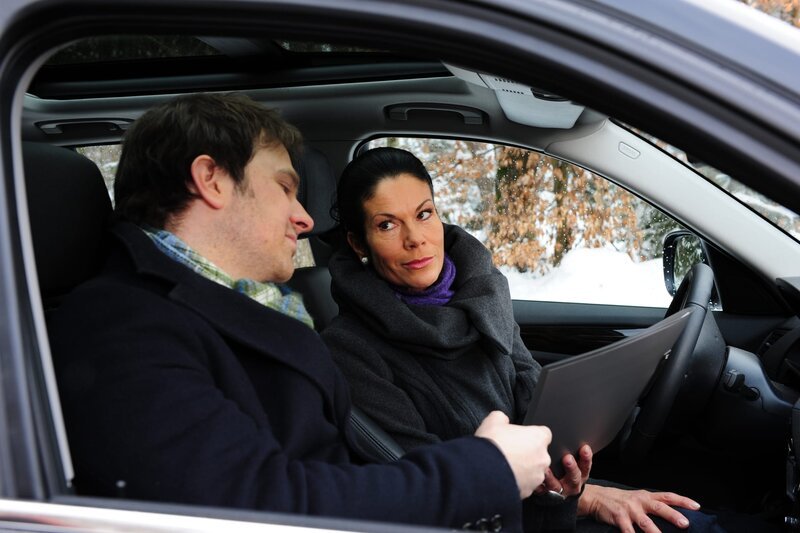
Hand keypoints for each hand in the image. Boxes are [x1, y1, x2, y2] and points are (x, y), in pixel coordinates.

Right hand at [475, 411, 550, 498]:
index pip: (544, 433)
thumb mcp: (493, 420)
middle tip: (510, 451)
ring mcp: (537, 476)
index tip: (521, 437)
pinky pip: (525, 484)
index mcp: (538, 438)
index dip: (531, 434)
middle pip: (539, 454)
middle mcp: (542, 458)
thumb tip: (503, 420)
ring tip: (506, 465)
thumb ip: (503, 417)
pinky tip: (504, 476)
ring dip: (524, 468)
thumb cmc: (491, 445)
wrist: (482, 471)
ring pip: (533, 471)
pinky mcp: (529, 491)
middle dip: (528, 453)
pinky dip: (517, 481)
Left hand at [534, 444, 591, 497]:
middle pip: (574, 476)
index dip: (586, 457)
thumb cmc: (569, 471)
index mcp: (581, 474)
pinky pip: (543, 492)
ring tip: (546, 470)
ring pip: (557, 486)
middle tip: (567, 458)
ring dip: (551, 477)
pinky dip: (539, 487)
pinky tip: (536, 482)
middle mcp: (573, 483)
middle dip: (572, 467)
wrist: (566, 492)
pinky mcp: (549, 496)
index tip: (584, 447)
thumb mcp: (577, 463)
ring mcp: (561, 490)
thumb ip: (573, 450)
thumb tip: (567, 430)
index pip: (586, 465)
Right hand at [578, 484, 701, 532]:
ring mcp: (629, 510)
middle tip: (685, 524)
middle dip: (673, 516)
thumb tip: (672, 516)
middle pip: (659, 507)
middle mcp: (639, 501)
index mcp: (646, 496)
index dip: (683, 501)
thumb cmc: (620, 500)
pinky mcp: (618, 518)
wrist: (596, 498)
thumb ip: (652, 505)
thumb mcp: (637, 498)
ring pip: (645, 522)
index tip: (697, 507)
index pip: (668, 496)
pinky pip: (628, 531)